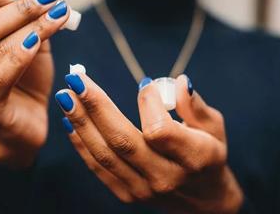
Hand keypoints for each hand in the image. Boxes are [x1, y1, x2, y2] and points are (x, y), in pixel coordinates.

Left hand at [56, 73, 242, 212]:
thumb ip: (195, 106)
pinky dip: (81, 143)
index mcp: (194, 158)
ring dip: (81, 122)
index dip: (148, 104)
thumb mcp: (214, 127)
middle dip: (95, 106)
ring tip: (65, 95)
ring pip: (105, 154)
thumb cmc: (209, 155)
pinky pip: (98, 168)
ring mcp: (143, 190)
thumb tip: (179, 81)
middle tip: (75, 78)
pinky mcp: (127, 194)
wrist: (203, 202)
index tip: (144, 83)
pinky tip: (69, 120)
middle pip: (123, 141)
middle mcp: (166, 177)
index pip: (160, 131)